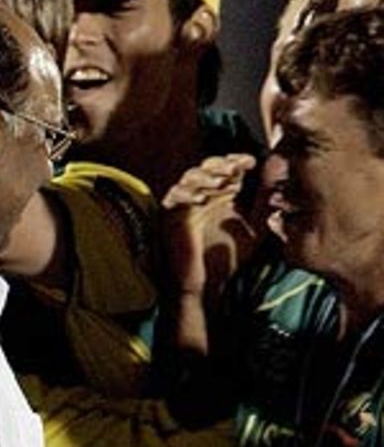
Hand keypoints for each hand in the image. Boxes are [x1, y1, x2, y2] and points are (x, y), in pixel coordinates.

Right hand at [160, 153, 257, 302]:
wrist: (209, 285)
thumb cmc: (229, 258)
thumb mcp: (255, 228)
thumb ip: (262, 204)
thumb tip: (275, 180)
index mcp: (221, 196)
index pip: (226, 169)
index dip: (237, 161)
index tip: (252, 161)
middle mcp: (202, 196)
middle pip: (207, 167)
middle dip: (221, 165)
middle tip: (236, 167)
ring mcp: (185, 204)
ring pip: (189, 177)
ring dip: (205, 176)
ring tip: (222, 182)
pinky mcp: (170, 216)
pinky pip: (174, 197)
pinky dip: (187, 194)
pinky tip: (202, 198)